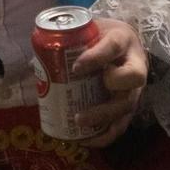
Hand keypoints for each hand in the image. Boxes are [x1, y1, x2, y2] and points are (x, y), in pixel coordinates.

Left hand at [70, 18, 148, 147]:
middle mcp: (135, 65)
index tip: (75, 67)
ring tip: (78, 123)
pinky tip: (83, 139)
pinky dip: (103, 135)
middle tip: (81, 100)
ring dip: (102, 118)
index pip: (113, 46)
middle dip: (106, 90)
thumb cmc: (101, 38)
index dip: (96, 57)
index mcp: (123, 40)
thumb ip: (69, 41)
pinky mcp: (128, 107)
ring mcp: (134, 88)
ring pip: (126, 107)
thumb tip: (34, 61)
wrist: (124, 46)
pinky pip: (120, 124)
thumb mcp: (89, 30)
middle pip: (130, 80)